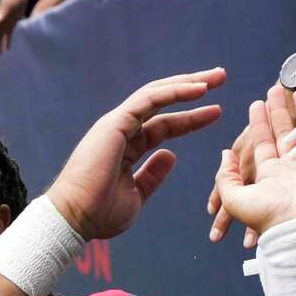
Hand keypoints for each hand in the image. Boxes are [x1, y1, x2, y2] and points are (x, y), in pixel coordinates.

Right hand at [47, 68, 225, 239]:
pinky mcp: (115, 123)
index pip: (164, 126)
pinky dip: (175, 91)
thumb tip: (170, 156)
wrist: (75, 219)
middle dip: (192, 88)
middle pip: (163, 102)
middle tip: (220, 77)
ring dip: (189, 82)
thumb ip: (152, 175)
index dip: (190, 119)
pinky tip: (199, 88)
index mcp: (127, 147)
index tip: (216, 112)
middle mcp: (122, 130)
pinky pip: (150, 99)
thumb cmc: (99, 214)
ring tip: (217, 76)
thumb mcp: (136, 195)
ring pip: (158, 94)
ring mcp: (118, 124)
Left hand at [207, 84, 295, 246]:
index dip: (258, 122)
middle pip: (283, 131)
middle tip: (275, 86)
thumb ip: (225, 176)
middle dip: (278, 109)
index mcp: (269, 173)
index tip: (255, 103)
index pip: (262, 142)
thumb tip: (225, 153)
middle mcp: (291, 166)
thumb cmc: (267, 214)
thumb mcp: (235, 199)